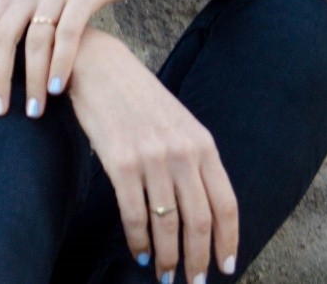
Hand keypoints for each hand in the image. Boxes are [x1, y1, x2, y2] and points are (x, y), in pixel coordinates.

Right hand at [69, 27, 238, 282]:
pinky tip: (139, 252)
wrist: (98, 66)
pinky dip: (138, 241)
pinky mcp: (120, 161)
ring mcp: (151, 157)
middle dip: (197, 261)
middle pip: (199, 222)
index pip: (225, 204)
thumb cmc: (135, 95)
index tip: (226, 267)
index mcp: (201, 141)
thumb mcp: (176, 120)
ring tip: (165, 276)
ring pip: (167, 225)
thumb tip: (199, 207)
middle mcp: (181, 151)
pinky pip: (134, 215)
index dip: (228, 242)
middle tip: (192, 283)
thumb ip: (191, 157)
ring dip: (168, 259)